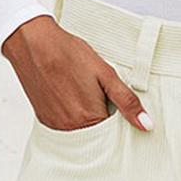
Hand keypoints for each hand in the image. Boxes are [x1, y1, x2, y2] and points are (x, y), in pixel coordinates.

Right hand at [2, 15, 152, 131]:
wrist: (33, 44)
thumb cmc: (69, 54)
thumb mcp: (106, 74)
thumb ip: (127, 102)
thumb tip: (147, 125)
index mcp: (90, 119)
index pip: (114, 135)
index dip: (120, 121)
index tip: (117, 106)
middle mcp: (71, 129)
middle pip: (97, 136)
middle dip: (104, 122)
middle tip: (99, 96)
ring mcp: (56, 127)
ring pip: (81, 133)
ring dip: (87, 121)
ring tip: (83, 95)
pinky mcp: (44, 121)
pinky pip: (65, 128)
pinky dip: (72, 119)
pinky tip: (71, 98)